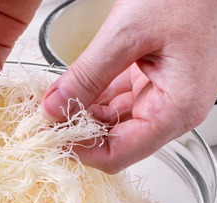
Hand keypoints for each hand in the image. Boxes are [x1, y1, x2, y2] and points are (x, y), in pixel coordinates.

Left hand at [42, 0, 216, 172]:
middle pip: (114, 142)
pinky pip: (117, 98)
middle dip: (76, 132)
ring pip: (112, 121)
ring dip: (81, 113)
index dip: (79, 151)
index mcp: (177, 110)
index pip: (118, 155)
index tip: (46, 136)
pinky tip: (69, 87)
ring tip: (48, 100)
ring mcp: (166, 96)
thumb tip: (52, 109)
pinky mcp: (156, 80)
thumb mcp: (127, 33)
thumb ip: (87, 75)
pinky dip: (92, 95)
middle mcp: (174, 111)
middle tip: (39, 117)